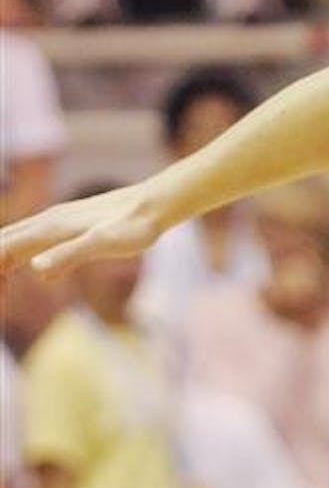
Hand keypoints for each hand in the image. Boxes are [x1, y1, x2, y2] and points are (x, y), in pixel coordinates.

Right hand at [0, 183, 160, 277]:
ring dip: (3, 258)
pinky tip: (27, 264)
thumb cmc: (133, 227)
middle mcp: (47, 221)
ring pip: (17, 238)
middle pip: (4, 241)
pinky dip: (21, 252)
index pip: (4, 248)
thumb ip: (70, 255)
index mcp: (49, 229)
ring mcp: (57, 221)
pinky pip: (35, 237)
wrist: (154, 205)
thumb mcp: (103, 245)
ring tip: (1, 282)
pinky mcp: (70, 224)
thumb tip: (36, 269)